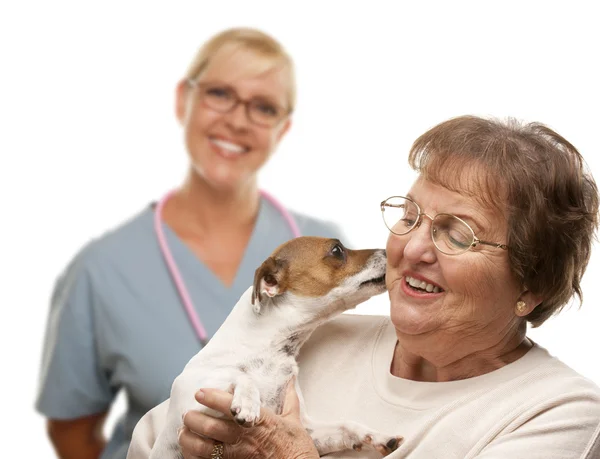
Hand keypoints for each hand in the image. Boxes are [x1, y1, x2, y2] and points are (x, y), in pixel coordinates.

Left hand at [178, 378, 318, 458]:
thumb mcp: (294, 421)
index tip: (200, 392)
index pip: (230, 405)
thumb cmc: (298, 448)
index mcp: (259, 421)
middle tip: (187, 414)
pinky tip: (190, 452)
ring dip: (189, 440)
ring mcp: (238, 456)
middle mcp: (245, 437)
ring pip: (204, 448)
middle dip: (194, 419)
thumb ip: (289, 399)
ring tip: (183, 433)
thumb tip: (291, 378)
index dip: (212, 397)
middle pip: (211, 427)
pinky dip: (195, 457)